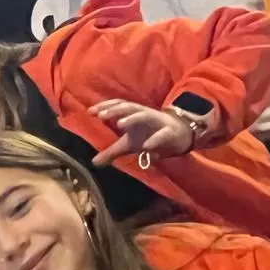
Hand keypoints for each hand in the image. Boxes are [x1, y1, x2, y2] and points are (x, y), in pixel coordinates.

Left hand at [91, 100, 205, 165]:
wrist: (179, 136)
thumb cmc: (149, 136)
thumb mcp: (128, 145)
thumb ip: (111, 152)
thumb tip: (93, 163)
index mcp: (133, 115)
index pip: (118, 106)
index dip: (105, 107)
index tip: (90, 111)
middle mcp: (143, 114)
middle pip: (128, 108)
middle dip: (114, 110)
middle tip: (101, 115)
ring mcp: (157, 122)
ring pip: (144, 116)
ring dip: (132, 118)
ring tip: (119, 124)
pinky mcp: (169, 133)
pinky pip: (162, 135)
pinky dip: (154, 140)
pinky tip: (146, 147)